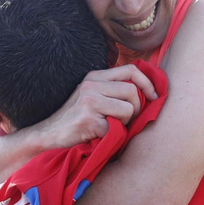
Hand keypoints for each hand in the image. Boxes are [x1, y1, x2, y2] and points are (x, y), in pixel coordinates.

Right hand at [32, 66, 157, 148]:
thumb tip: (146, 93)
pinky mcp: (88, 119)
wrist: (49, 134)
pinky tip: (99, 134)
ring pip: (128, 109)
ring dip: (125, 122)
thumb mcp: (92, 96)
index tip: (154, 97)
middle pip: (132, 90)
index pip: (131, 69)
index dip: (148, 83)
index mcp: (95, 76)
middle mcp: (92, 84)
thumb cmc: (75, 119)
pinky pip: (116, 127)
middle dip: (137, 108)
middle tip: (127, 119)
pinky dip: (113, 135)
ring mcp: (89, 101)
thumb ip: (113, 90)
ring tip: (111, 126)